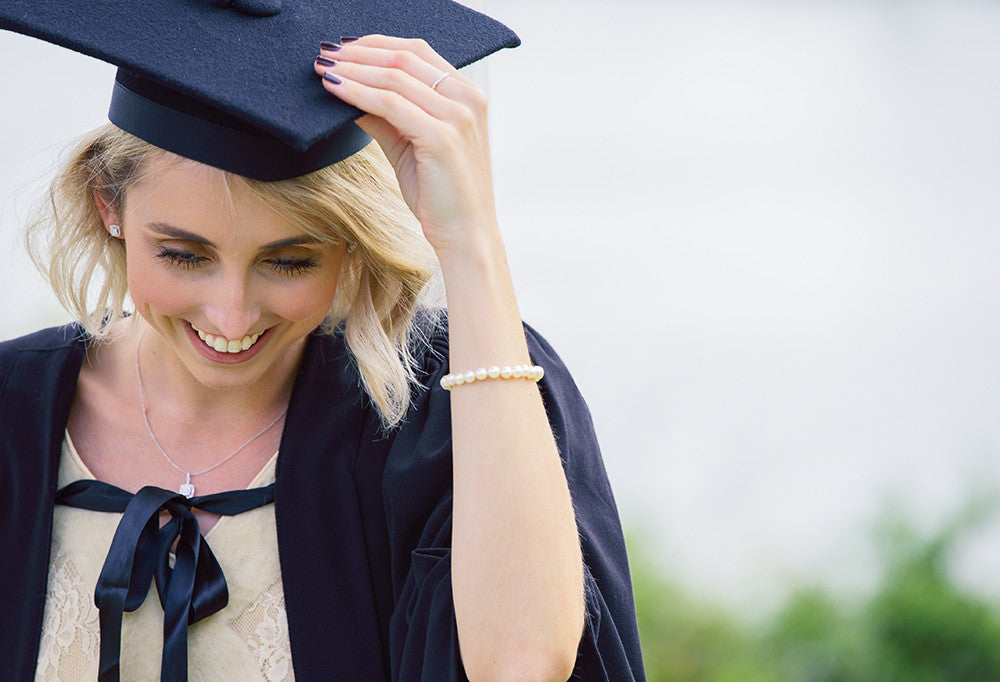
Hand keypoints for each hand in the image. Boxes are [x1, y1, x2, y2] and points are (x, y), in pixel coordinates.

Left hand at [314, 35, 499, 259]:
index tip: (343, 49)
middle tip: (326, 55)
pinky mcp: (441, 137)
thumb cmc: (441, 196)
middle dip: (359, 53)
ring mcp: (458, 117)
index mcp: (467, 96)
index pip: (417, 52)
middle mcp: (468, 100)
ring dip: (354, 69)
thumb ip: (387, 117)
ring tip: (325, 70)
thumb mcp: (410, 146)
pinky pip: (390, 103)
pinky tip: (336, 90)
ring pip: (394, 77)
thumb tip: (351, 92)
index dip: (376, 45)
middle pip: (405, 57)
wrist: (465, 236)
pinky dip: (358, 93)